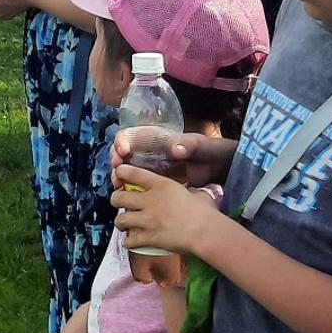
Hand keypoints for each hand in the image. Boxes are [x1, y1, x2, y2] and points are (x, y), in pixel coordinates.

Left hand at [111, 164, 222, 256]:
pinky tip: (129, 243)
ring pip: (120, 220)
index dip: (120, 173)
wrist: (208, 233)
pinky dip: (128, 242)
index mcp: (160, 186)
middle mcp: (149, 201)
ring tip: (123, 225)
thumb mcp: (196, 194)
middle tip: (119, 203)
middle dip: (115, 200)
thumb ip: (188, 192)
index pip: (130, 173)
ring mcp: (147, 220)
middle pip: (118, 197)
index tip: (119, 176)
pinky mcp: (149, 237)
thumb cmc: (206, 213)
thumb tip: (191, 194)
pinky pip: (130, 241)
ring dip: (120, 223)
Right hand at [112, 130, 234, 188]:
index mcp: (152, 138)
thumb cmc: (206, 150)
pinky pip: (135, 185)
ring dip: (118, 177)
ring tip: (119, 186)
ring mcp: (147, 168)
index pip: (128, 136)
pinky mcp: (152, 183)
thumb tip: (176, 150)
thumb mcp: (198, 145)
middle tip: (116, 172)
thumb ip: (188, 145)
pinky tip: (130, 196)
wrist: (216, 168)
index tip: (123, 152)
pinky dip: (129, 190)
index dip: (120, 142)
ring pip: (125, 171)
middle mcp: (145, 152)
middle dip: (115, 162)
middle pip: (120, 154)